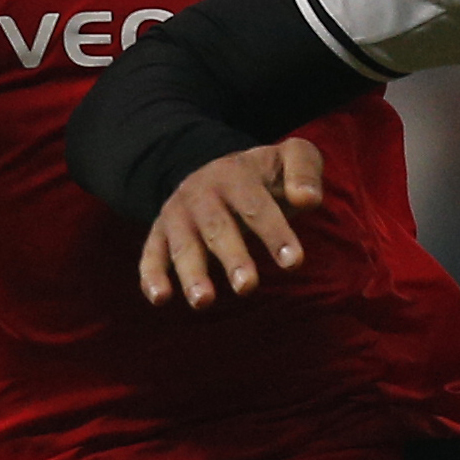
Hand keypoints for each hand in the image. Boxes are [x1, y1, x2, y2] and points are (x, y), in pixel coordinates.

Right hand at [139, 138, 324, 309]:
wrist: (216, 170)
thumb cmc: (266, 174)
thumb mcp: (290, 158)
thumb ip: (305, 171)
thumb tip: (308, 199)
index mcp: (236, 173)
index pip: (257, 206)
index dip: (275, 233)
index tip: (294, 262)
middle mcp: (202, 193)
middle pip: (218, 228)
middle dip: (232, 258)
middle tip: (248, 287)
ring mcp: (178, 213)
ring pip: (184, 245)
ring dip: (192, 273)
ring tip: (203, 302)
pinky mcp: (159, 233)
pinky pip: (151, 254)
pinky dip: (151, 276)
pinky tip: (160, 299)